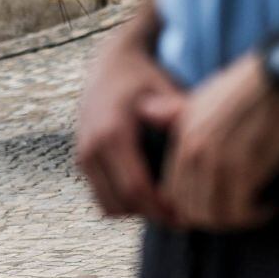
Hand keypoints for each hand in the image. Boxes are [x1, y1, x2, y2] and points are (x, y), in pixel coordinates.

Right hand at [73, 21, 183, 222]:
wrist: (111, 61)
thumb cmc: (145, 75)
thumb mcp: (164, 85)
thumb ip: (178, 110)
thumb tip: (196, 134)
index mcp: (112, 134)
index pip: (135, 189)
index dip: (162, 209)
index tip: (188, 214)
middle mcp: (92, 148)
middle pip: (122, 204)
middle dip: (153, 215)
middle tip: (185, 216)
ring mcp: (83, 156)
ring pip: (109, 206)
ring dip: (137, 212)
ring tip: (169, 206)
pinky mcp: (82, 161)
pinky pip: (101, 197)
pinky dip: (124, 203)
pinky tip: (151, 194)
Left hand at [142, 51, 278, 232]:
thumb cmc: (248, 85)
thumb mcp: (203, 96)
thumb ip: (173, 114)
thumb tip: (145, 112)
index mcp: (183, 138)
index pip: (173, 194)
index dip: (192, 210)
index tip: (215, 209)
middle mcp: (196, 153)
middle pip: (192, 210)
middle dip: (214, 220)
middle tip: (238, 214)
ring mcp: (219, 162)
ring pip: (216, 215)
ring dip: (236, 222)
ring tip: (255, 212)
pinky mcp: (245, 168)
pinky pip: (241, 210)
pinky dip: (255, 215)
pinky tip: (269, 207)